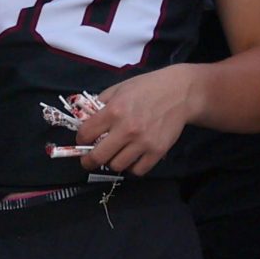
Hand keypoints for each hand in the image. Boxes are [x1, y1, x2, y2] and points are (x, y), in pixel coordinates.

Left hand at [75, 66, 195, 175]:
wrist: (179, 93)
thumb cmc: (146, 88)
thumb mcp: (119, 88)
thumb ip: (101, 104)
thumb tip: (85, 120)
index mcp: (113, 111)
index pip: (86, 134)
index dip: (80, 139)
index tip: (83, 140)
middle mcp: (126, 129)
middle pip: (98, 156)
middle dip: (89, 160)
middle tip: (89, 159)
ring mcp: (143, 143)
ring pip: (117, 166)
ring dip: (112, 162)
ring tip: (115, 154)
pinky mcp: (157, 152)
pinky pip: (138, 171)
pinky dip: (132, 167)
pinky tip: (131, 158)